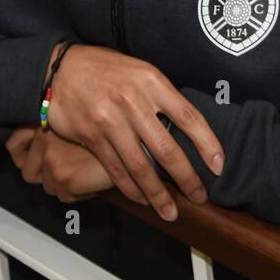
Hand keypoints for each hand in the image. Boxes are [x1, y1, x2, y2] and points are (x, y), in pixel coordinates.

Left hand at [6, 126, 113, 202]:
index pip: (14, 145)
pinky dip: (80, 193)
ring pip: (49, 186)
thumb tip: (42, 152)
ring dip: (66, 185)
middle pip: (29, 172)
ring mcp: (53, 159)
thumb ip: (59, 132)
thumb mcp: (82, 122)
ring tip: (86, 172)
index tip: (28, 161)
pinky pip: (65, 196)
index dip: (20, 157)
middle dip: (47, 176)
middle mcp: (45, 138)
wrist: (137, 141)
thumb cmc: (116, 131)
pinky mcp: (66, 178)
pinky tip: (93, 181)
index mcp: (47, 121)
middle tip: (67, 171)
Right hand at [43, 42, 224, 221]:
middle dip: (186, 178)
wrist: (60, 69)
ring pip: (141, 166)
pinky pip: (116, 169)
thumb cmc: (105, 68)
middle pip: (167, 148)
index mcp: (152, 82)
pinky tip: (142, 199)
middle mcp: (134, 101)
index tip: (218, 165)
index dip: (207, 144)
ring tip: (171, 211)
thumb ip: (161, 94)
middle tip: (199, 196)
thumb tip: (187, 124)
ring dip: (158, 194)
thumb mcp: (139, 69)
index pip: (189, 116)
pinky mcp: (92, 136)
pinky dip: (130, 189)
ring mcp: (111, 121)